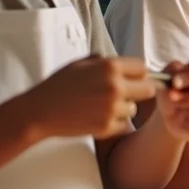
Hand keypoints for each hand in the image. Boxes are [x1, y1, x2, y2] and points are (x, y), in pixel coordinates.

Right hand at [26, 55, 157, 139]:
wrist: (40, 110)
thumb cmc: (59, 84)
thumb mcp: (82, 63)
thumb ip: (106, 61)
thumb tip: (126, 65)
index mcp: (110, 66)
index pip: (143, 68)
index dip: (138, 74)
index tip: (131, 79)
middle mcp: (115, 86)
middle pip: (149, 89)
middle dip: (138, 91)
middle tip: (123, 94)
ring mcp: (112, 108)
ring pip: (134, 108)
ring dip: (124, 108)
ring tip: (103, 106)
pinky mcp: (107, 127)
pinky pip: (123, 124)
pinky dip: (114, 123)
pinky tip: (98, 117)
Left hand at [155, 61, 188, 140]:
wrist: (170, 113)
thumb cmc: (172, 90)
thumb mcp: (167, 76)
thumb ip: (172, 73)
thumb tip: (176, 83)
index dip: (186, 77)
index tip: (174, 83)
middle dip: (183, 98)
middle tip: (172, 99)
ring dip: (186, 112)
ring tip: (180, 110)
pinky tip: (186, 122)